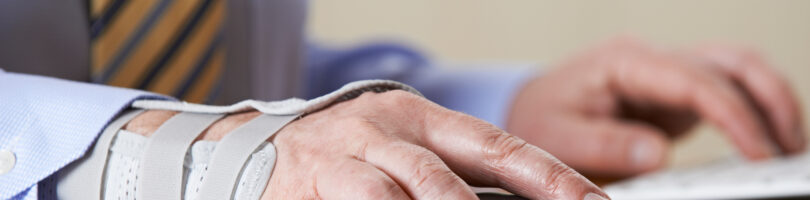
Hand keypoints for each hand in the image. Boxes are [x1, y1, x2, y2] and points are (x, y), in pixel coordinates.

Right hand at [126, 90, 608, 198]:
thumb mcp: (401, 150)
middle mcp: (385, 132)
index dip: (549, 178)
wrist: (249, 149)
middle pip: (453, 176)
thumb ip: (453, 174)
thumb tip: (515, 197)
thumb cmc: (343, 156)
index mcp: (419, 119)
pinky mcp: (312, 188)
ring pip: (408, 193)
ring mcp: (345, 160)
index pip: (498, 147)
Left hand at [506, 37, 805, 177]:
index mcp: (623, 63)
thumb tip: (658, 156)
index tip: (759, 151)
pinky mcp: (674, 94)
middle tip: (790, 150)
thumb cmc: (540, 121)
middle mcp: (651, 61)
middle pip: (729, 62)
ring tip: (788, 148)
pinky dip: (753, 113)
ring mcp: (666, 74)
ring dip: (769, 102)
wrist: (531, 112)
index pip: (693, 79)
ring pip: (735, 70)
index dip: (733, 114)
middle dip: (769, 101)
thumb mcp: (559, 138)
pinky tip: (766, 143)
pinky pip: (726, 93)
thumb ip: (605, 145)